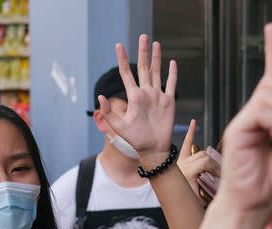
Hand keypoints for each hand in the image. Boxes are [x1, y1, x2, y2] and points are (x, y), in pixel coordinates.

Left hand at [99, 34, 177, 163]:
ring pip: (157, 72)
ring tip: (156, 43)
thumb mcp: (119, 127)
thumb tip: (100, 96)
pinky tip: (172, 63)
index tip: (118, 46)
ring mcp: (158, 96)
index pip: (126, 73)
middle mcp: (146, 93)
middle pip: (143, 68)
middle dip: (142, 52)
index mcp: (134, 96)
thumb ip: (109, 113)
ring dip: (157, 58)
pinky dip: (172, 74)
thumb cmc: (135, 140)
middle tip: (142, 36)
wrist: (153, 148)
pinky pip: (171, 84)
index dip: (122, 59)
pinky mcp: (169, 102)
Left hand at [178, 119, 219, 205]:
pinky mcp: (179, 161)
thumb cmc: (189, 206)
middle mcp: (182, 164)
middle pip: (204, 156)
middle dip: (215, 164)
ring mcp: (180, 161)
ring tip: (216, 168)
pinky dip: (190, 132)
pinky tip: (193, 122)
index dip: (217, 169)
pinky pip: (186, 144)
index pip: (206, 162)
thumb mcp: (202, 200)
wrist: (175, 209)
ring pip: (200, 151)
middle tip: (221, 175)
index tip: (223, 177)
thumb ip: (212, 189)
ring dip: (209, 158)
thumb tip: (225, 181)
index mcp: (186, 172)